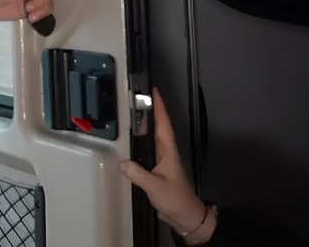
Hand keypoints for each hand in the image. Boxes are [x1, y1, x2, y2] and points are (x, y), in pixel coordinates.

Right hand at [119, 89, 210, 239]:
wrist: (185, 215)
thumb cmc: (177, 200)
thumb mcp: (155, 187)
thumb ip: (138, 174)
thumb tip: (123, 163)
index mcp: (168, 152)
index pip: (163, 125)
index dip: (159, 107)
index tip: (153, 92)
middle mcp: (166, 153)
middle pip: (158, 126)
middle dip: (151, 110)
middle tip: (141, 96)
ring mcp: (162, 160)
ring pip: (153, 137)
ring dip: (146, 123)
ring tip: (135, 111)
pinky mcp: (156, 169)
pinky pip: (147, 149)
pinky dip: (140, 140)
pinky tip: (132, 140)